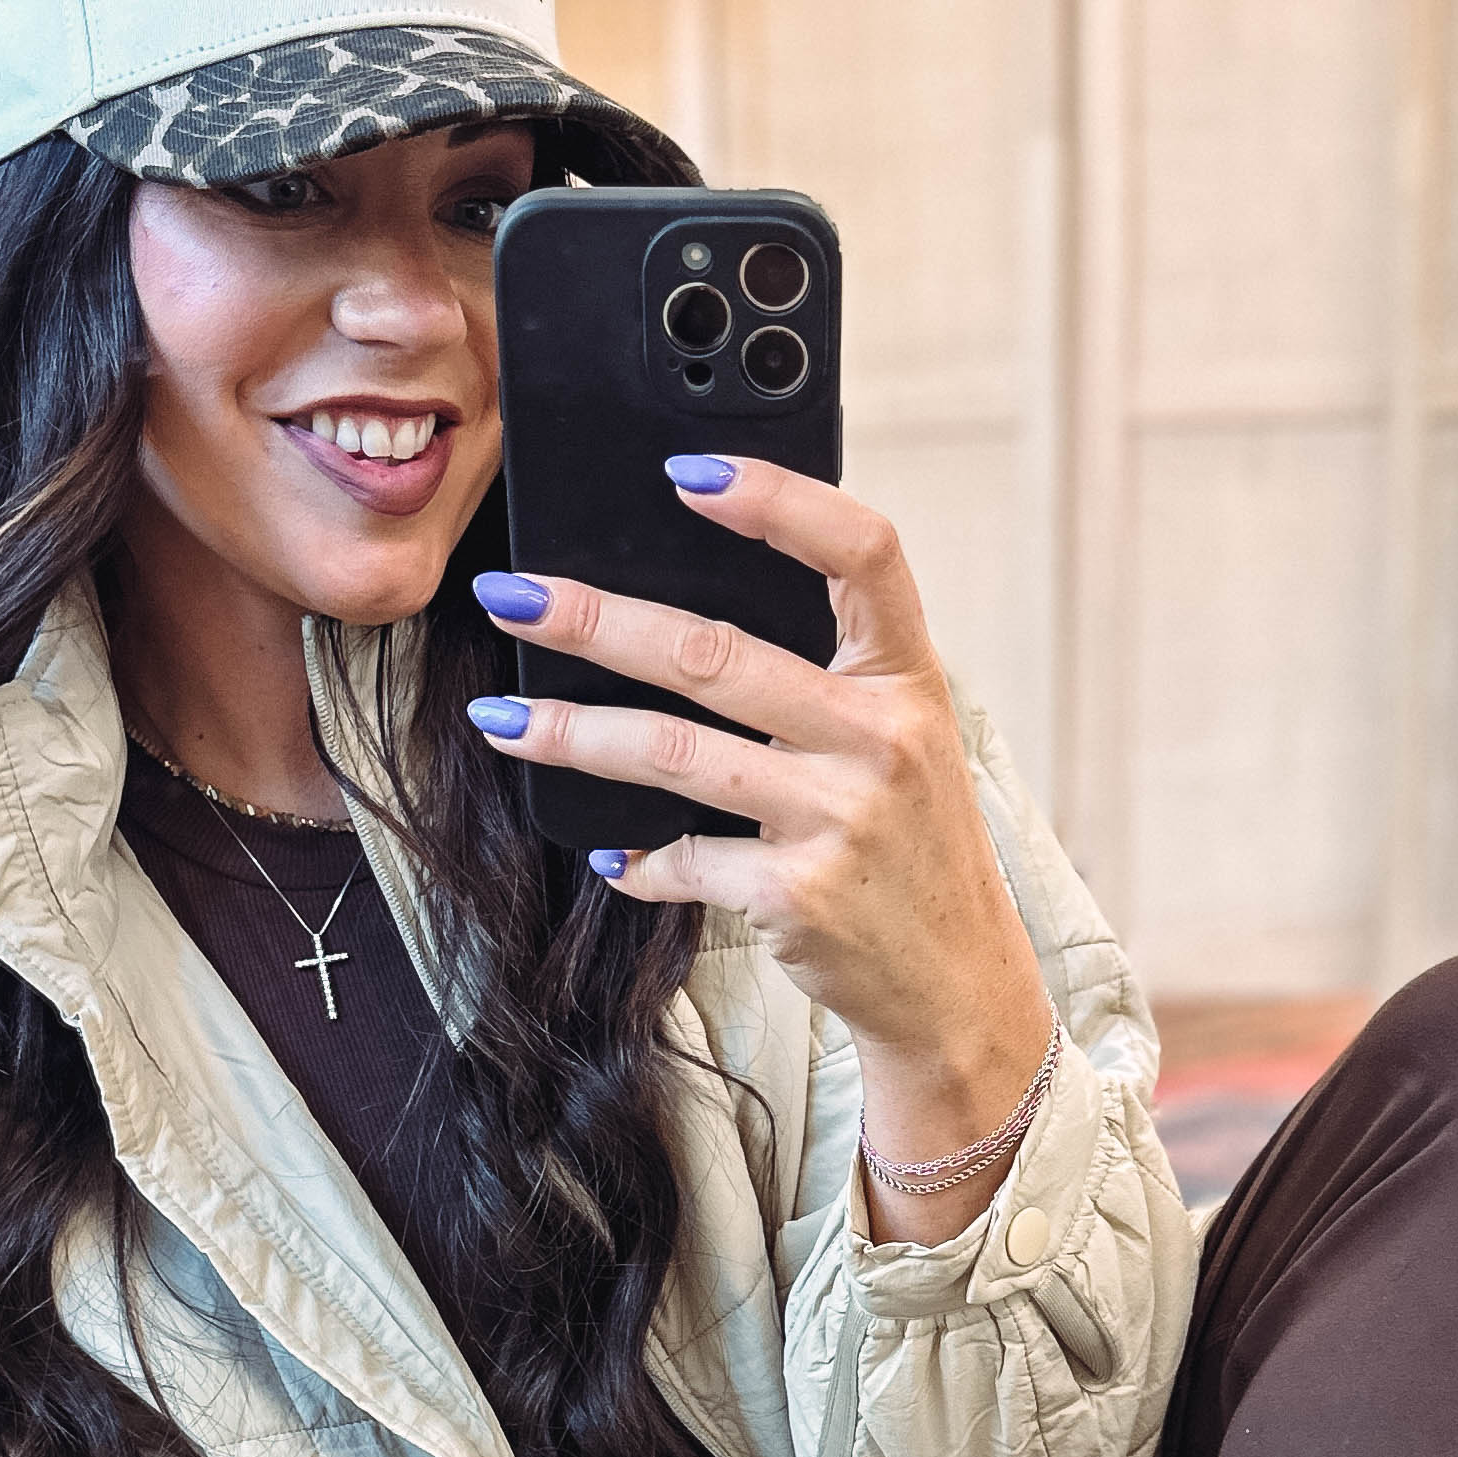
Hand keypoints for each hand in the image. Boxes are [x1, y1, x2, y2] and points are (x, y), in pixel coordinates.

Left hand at [468, 460, 1059, 1237]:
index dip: (779, 500)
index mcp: (911, 679)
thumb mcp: (904, 745)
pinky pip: (682, 858)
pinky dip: (636, 858)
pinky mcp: (796, 895)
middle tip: (512, 594)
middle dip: (596, 620)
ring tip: (501, 720)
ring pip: (673, 752)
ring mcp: (840, 818)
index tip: (687, 472)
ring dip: (573, 734)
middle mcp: (883, 738)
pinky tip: (610, 853)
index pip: (864, 553)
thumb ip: (828, 680)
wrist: (956, 984)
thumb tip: (676, 620)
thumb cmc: (910, 849)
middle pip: (716, 652)